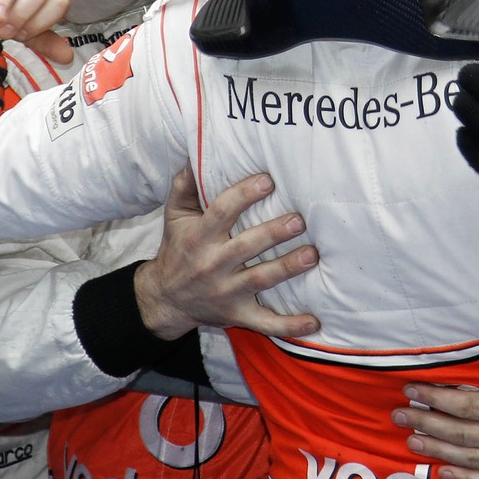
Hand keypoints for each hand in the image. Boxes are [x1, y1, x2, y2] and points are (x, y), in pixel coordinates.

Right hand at [132, 169, 320, 339]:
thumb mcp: (175, 217)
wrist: (164, 300)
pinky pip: (264, 323)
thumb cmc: (178, 249)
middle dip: (273, 233)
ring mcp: (225, 293)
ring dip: (287, 268)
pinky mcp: (236, 316)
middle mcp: (212, 265)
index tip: (268, 181)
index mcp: (199, 238)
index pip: (221, 213)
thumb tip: (196, 152)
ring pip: (259, 280)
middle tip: (300, 220)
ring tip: (312, 254)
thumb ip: (185, 185)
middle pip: (246, 247)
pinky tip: (314, 322)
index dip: (244, 196)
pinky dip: (289, 326)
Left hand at [394, 349, 478, 478]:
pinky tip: (447, 474)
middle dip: (425, 423)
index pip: (466, 405)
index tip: (412, 391)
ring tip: (411, 442)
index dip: (435, 399)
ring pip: (468, 458)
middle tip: (397, 416)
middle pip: (459, 432)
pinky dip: (465, 478)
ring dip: (436, 450)